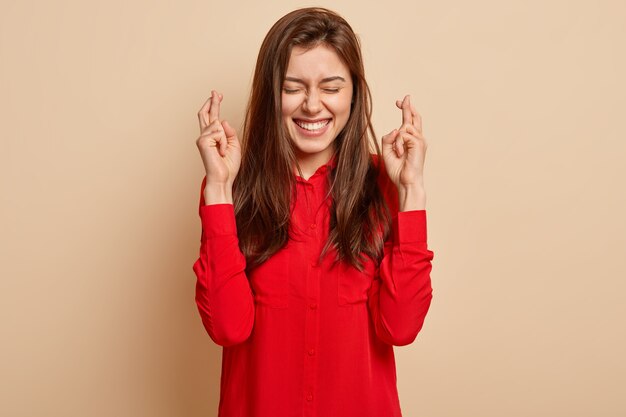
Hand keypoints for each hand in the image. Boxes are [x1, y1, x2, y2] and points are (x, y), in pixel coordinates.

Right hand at [196, 90, 241, 201]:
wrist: (223, 179)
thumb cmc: (228, 166)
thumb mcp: (234, 145)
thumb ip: (229, 132)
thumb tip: (222, 120)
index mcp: (212, 137)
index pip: (211, 117)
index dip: (214, 105)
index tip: (217, 95)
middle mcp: (205, 136)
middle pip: (206, 114)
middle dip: (212, 102)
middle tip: (216, 91)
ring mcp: (202, 138)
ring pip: (217, 124)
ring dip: (225, 138)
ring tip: (223, 152)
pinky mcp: (202, 141)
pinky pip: (218, 132)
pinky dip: (223, 143)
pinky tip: (220, 152)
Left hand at [381, 95, 427, 209]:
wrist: (406, 182)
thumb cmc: (398, 170)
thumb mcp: (387, 152)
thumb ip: (388, 139)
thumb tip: (395, 129)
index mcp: (410, 140)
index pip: (409, 121)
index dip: (405, 110)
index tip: (399, 102)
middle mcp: (417, 138)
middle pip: (414, 117)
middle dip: (408, 106)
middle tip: (405, 97)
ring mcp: (420, 140)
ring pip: (403, 127)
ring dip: (396, 140)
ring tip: (398, 153)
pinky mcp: (419, 143)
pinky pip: (402, 135)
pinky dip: (398, 144)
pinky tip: (401, 154)